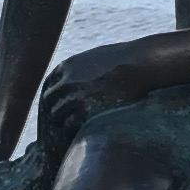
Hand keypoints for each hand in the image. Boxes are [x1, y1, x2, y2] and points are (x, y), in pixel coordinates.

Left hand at [36, 38, 164, 155]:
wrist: (141, 63)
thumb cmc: (125, 59)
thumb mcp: (95, 57)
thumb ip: (81, 69)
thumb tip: (76, 81)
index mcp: (67, 66)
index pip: (49, 86)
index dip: (53, 98)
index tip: (57, 106)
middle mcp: (67, 81)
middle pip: (50, 102)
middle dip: (55, 112)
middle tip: (61, 123)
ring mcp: (75, 96)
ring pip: (58, 116)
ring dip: (64, 123)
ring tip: (71, 131)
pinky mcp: (87, 110)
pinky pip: (71, 125)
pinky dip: (73, 130)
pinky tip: (81, 132)